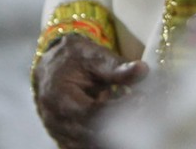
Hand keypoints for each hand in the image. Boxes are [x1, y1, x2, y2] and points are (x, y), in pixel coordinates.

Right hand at [33, 33, 147, 148]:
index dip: (119, 109)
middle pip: (91, 134)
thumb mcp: (93, 56)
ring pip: (90, 144)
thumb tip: (143, 70)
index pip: (92, 113)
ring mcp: (59, 133)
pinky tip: (122, 130)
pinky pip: (87, 146)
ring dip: (114, 137)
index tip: (141, 99)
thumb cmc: (73, 59)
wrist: (51, 67)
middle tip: (144, 113)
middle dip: (120, 126)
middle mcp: (55, 120)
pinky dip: (105, 140)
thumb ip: (116, 67)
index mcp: (59, 97)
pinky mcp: (66, 140)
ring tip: (136, 120)